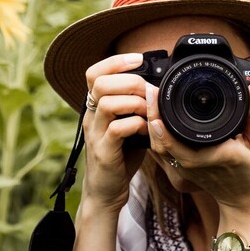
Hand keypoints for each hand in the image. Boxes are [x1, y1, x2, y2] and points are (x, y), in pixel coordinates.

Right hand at [81, 53, 147, 211]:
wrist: (106, 192)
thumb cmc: (121, 157)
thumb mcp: (128, 126)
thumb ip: (137, 108)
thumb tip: (159, 89)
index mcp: (95, 108)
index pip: (94, 73)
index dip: (115, 61)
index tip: (138, 58)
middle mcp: (90, 117)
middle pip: (100, 83)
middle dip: (130, 81)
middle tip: (149, 92)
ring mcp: (94, 134)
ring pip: (107, 103)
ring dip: (134, 103)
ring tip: (149, 112)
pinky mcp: (103, 152)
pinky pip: (117, 129)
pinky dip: (136, 125)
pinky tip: (146, 131)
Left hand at [146, 82, 249, 214]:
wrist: (247, 203)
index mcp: (213, 156)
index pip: (178, 141)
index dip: (162, 123)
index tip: (157, 97)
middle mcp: (194, 165)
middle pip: (161, 141)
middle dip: (151, 115)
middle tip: (150, 90)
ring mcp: (186, 169)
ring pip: (158, 147)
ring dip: (151, 123)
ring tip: (151, 98)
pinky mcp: (183, 170)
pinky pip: (164, 151)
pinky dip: (157, 134)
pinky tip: (156, 116)